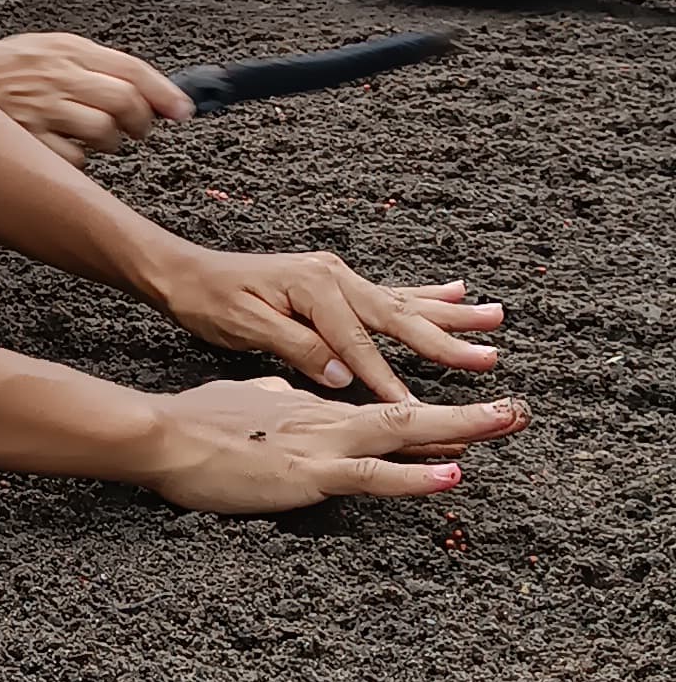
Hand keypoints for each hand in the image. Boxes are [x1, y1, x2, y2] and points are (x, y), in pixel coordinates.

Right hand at [0, 29, 193, 161]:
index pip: (130, 68)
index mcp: (64, 48)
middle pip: (125, 102)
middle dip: (141, 122)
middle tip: (138, 130)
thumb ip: (92, 66)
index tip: (183, 111)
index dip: (165, 93)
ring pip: (103, 134)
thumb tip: (147, 92)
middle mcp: (55, 75)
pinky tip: (58, 150)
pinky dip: (75, 162)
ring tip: (92, 138)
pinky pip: (71, 161)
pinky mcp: (24, 141)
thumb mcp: (42, 50)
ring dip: (108, 143)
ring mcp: (39, 110)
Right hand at [144, 374, 525, 514]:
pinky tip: (452, 476)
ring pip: (403, 433)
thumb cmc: (193, 422)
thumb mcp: (244, 401)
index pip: (385, 409)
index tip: (472, 418)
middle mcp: (328, 419)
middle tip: (519, 410)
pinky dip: (415, 476)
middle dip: (469, 413)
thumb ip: (276, 398)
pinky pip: (371, 475)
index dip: (431, 415)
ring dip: (461, 429)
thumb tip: (292, 395)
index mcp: (315, 407)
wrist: (161, 434)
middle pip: (411, 414)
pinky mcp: (307, 473)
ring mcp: (321, 444)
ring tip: (507, 422)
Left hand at [151, 243, 503, 400]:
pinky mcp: (338, 282)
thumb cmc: (210, 302)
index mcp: (313, 289)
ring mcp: (339, 277)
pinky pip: (391, 294)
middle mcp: (334, 277)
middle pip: (397, 317)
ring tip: (494, 318)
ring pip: (404, 302)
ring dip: (450, 315)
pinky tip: (456, 293)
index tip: (412, 408)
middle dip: (444, 342)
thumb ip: (296, 348)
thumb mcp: (245, 327)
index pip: (357, 344)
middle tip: (488, 359)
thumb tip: (341, 377)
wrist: (187, 272)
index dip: (384, 378)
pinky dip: (426, 297)